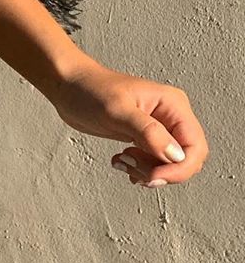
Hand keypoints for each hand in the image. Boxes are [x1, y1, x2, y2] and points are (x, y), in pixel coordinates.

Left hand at [49, 58, 208, 188]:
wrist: (68, 85)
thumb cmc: (90, 89)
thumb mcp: (117, 110)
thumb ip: (148, 132)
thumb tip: (176, 155)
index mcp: (173, 106)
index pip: (194, 147)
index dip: (180, 168)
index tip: (154, 177)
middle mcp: (170, 117)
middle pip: (186, 159)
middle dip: (162, 172)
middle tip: (134, 169)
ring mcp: (158, 128)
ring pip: (169, 164)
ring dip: (147, 171)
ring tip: (122, 161)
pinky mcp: (144, 137)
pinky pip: (154, 163)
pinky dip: (139, 169)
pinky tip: (120, 162)